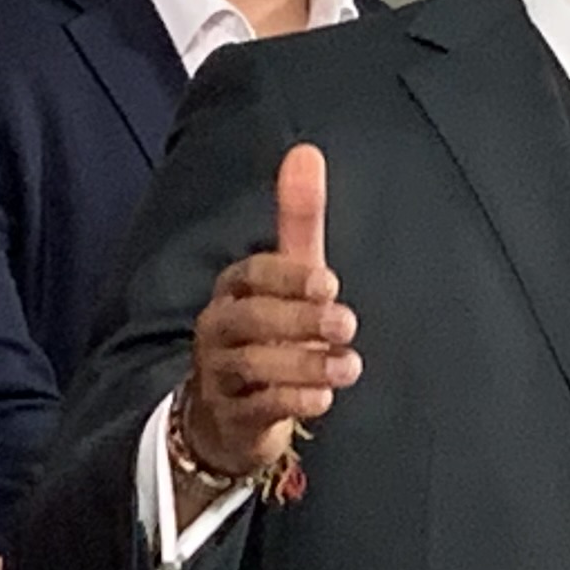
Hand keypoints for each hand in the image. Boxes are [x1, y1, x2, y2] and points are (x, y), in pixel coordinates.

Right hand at [174, 145, 357, 488]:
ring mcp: (220, 376)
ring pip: (253, 366)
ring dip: (305, 365)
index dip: (287, 278)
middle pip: (249, 321)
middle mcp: (219, 330)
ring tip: (350, 365)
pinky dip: (291, 403)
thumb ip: (297, 221)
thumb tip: (306, 151)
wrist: (226, 414)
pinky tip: (325, 399)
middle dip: (300, 320)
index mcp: (232, 292)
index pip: (250, 275)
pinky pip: (256, 409)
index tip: (329, 282)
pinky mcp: (232, 418)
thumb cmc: (267, 332)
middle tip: (347, 322)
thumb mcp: (286, 278)